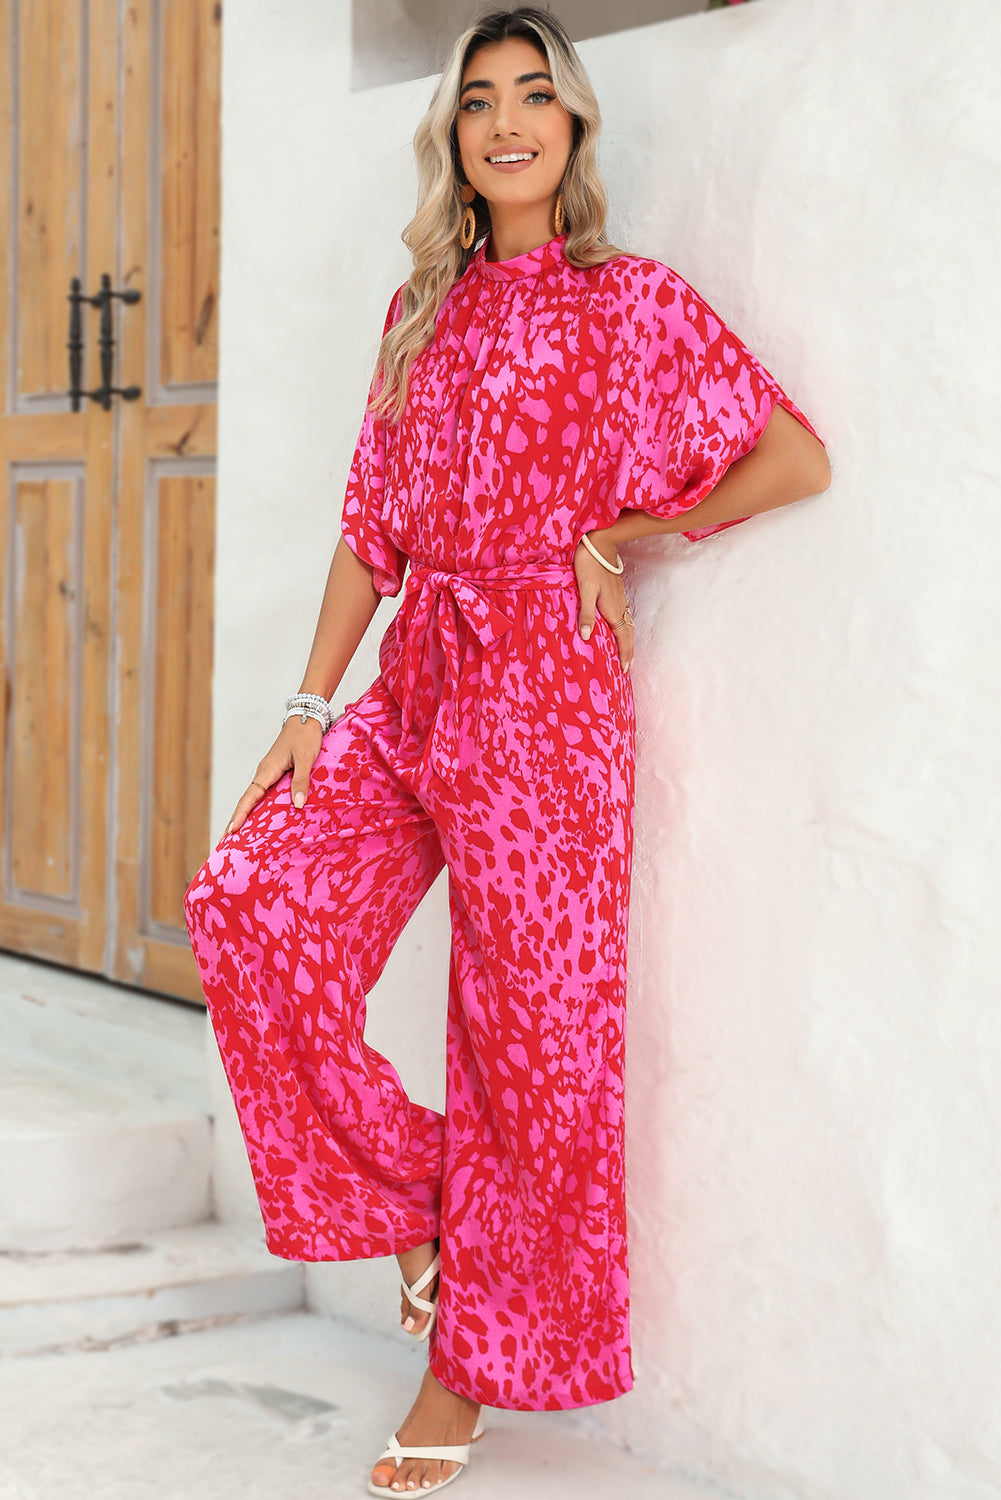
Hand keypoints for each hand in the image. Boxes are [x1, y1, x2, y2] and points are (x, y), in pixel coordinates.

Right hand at [222, 716, 323, 837]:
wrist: (307, 716)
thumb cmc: (306, 736)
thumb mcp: (306, 759)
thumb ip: (301, 781)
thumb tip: (298, 805)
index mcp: (267, 770)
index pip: (250, 797)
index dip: (241, 814)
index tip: (232, 830)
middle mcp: (264, 772)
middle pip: (247, 800)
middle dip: (237, 819)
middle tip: (227, 840)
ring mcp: (268, 771)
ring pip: (254, 796)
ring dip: (246, 813)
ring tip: (240, 832)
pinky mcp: (275, 770)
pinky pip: (263, 791)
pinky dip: (257, 805)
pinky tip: (260, 815)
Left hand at [573, 530, 633, 670]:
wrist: (600, 543)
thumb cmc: (589, 564)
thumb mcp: (584, 589)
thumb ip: (586, 613)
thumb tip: (587, 637)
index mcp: (611, 608)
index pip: (622, 637)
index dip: (624, 654)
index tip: (624, 670)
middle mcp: (619, 605)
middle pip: (628, 633)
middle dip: (628, 652)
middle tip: (628, 668)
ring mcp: (620, 598)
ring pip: (628, 624)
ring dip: (628, 641)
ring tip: (627, 653)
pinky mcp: (617, 591)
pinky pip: (625, 616)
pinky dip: (625, 628)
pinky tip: (621, 628)